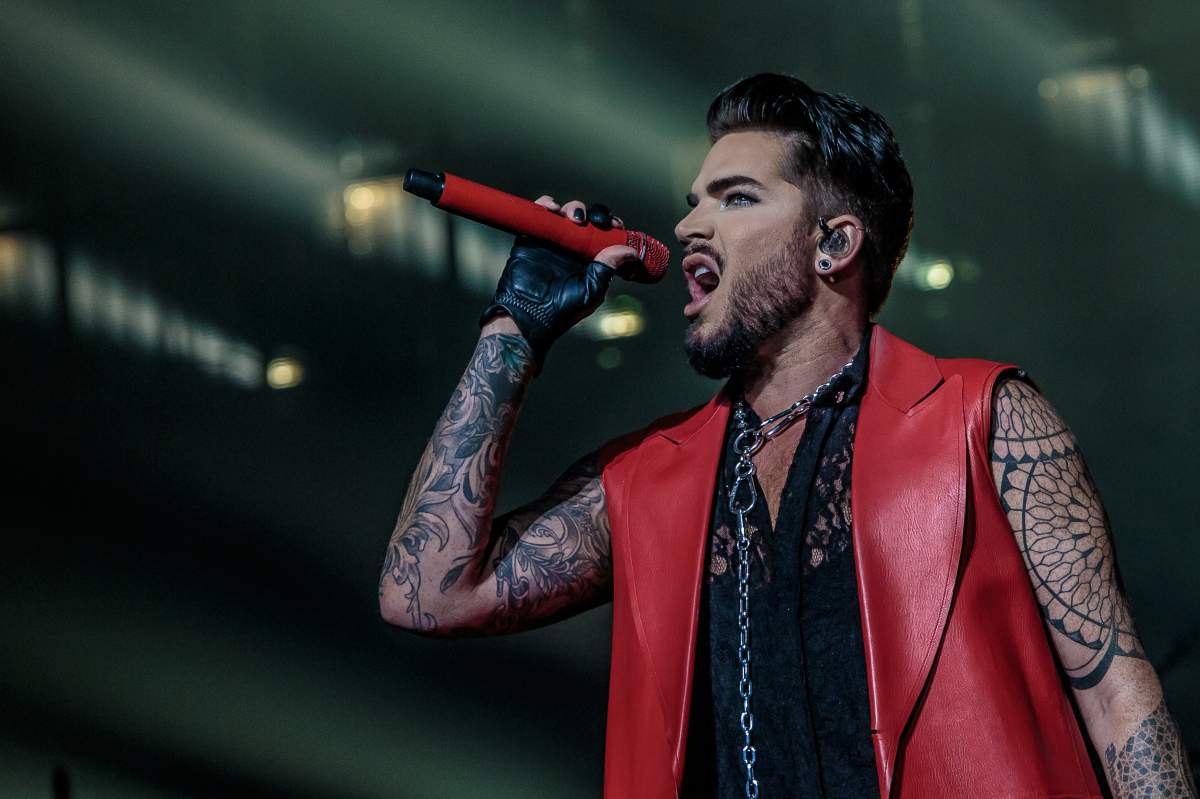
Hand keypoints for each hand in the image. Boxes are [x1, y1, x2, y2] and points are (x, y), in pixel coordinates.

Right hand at [479, 196, 638, 372]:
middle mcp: (573, 247)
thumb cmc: (563, 310)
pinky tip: (552, 209)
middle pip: (587, 219)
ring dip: (573, 208)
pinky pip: (540, 214)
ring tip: (574, 218)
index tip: (615, 226)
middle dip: (595, 214)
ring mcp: (552, 240)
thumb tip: (629, 251)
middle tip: (596, 221)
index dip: (612, 225)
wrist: (529, 314)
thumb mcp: (592, 290)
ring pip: (566, 213)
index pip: (605, 234)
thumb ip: (608, 267)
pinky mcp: (533, 237)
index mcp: (590, 259)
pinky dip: (546, 204)